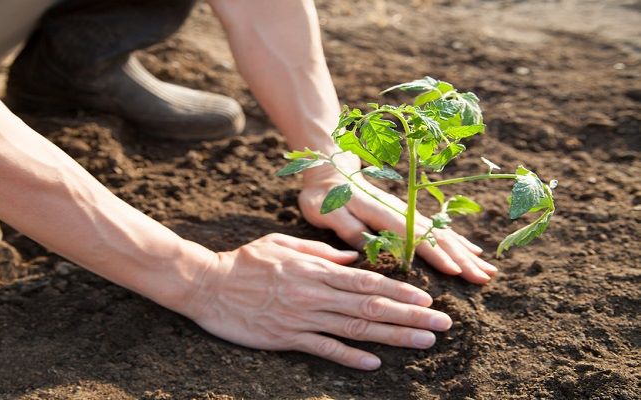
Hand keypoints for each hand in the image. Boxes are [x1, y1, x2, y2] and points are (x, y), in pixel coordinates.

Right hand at [184, 233, 451, 369]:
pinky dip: (349, 357)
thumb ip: (319, 252)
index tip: (427, 299)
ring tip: (423, 341)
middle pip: (370, 306)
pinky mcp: (285, 338)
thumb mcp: (281, 244)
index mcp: (315, 270)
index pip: (366, 281)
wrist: (206, 284)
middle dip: (409, 315)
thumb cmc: (243, 261)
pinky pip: (323, 349)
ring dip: (392, 336)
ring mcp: (301, 317)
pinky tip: (374, 364)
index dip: (399, 292)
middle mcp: (314, 294)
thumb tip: (351, 258)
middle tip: (442, 325)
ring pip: (355, 328)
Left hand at [298, 154, 496, 283]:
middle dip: (462, 258)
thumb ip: (348, 228)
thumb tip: (367, 249)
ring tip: (488, 270)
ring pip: (443, 234)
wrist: (329, 172)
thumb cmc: (324, 197)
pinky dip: (458, 242)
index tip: (457, 273)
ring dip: (466, 252)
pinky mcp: (408, 215)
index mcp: (383, 214)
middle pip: (438, 237)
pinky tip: (473, 252)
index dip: (436, 255)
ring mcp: (408, 213)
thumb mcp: (327, 212)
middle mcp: (402, 212)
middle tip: (484, 278)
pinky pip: (438, 230)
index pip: (415, 237)